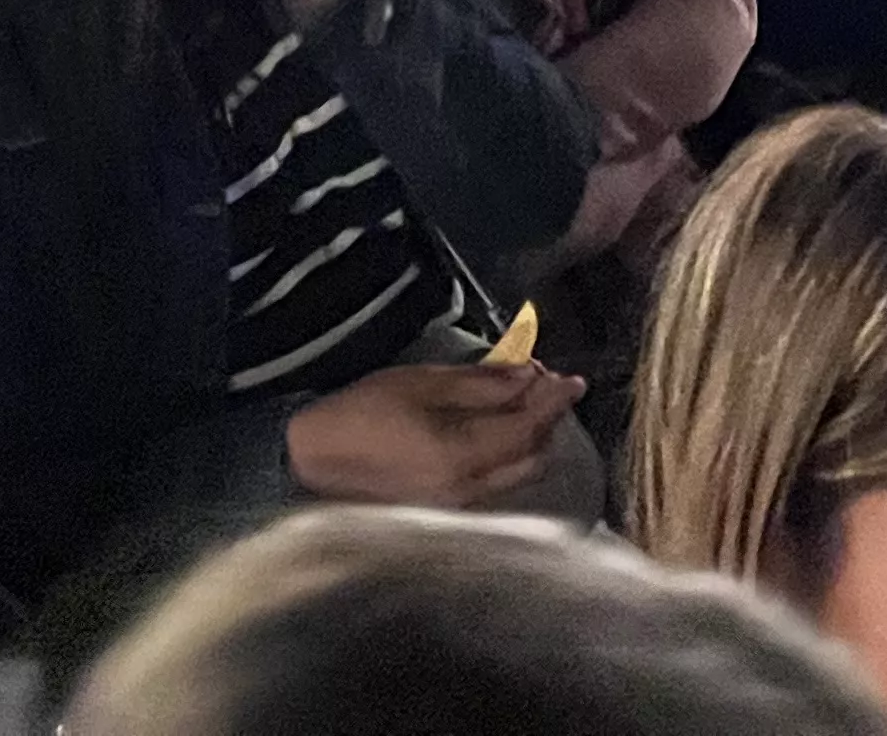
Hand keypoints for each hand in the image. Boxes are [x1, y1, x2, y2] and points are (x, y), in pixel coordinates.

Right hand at [284, 363, 582, 507]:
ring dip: (529, 437)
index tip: (575, 379)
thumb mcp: (420, 384)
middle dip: (545, 418)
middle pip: (531, 456)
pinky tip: (497, 429)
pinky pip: (496, 481)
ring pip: (516, 472)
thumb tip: (529, 375)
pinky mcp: (448, 511)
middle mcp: (470, 491)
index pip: (527, 428)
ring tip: (522, 401)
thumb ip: (480, 383)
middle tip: (543, 381)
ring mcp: (459, 506)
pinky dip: (509, 454)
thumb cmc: (362, 414)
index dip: (555, 402)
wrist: (312, 465)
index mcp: (461, 457)